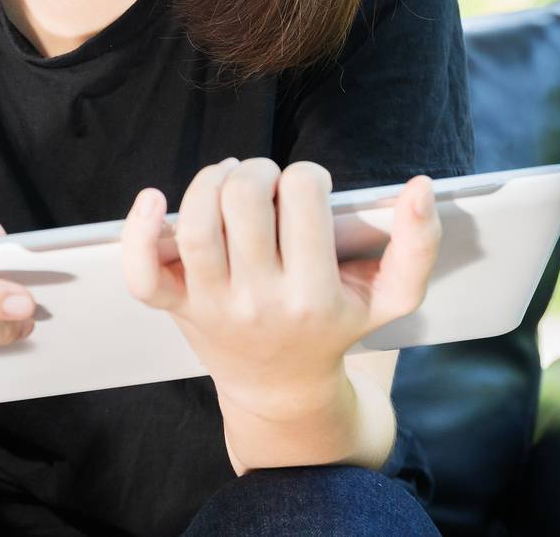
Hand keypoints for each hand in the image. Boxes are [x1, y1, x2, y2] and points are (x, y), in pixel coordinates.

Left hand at [120, 158, 441, 419]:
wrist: (281, 389)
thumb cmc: (335, 326)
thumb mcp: (391, 297)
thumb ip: (418, 244)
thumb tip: (421, 186)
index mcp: (314, 294)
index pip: (303, 194)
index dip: (308, 176)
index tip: (310, 193)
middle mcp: (260, 300)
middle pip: (244, 197)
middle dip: (259, 171)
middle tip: (268, 184)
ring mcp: (212, 305)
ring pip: (197, 221)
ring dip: (211, 180)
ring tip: (229, 180)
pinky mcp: (177, 307)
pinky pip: (142, 271)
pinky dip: (138, 230)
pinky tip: (152, 199)